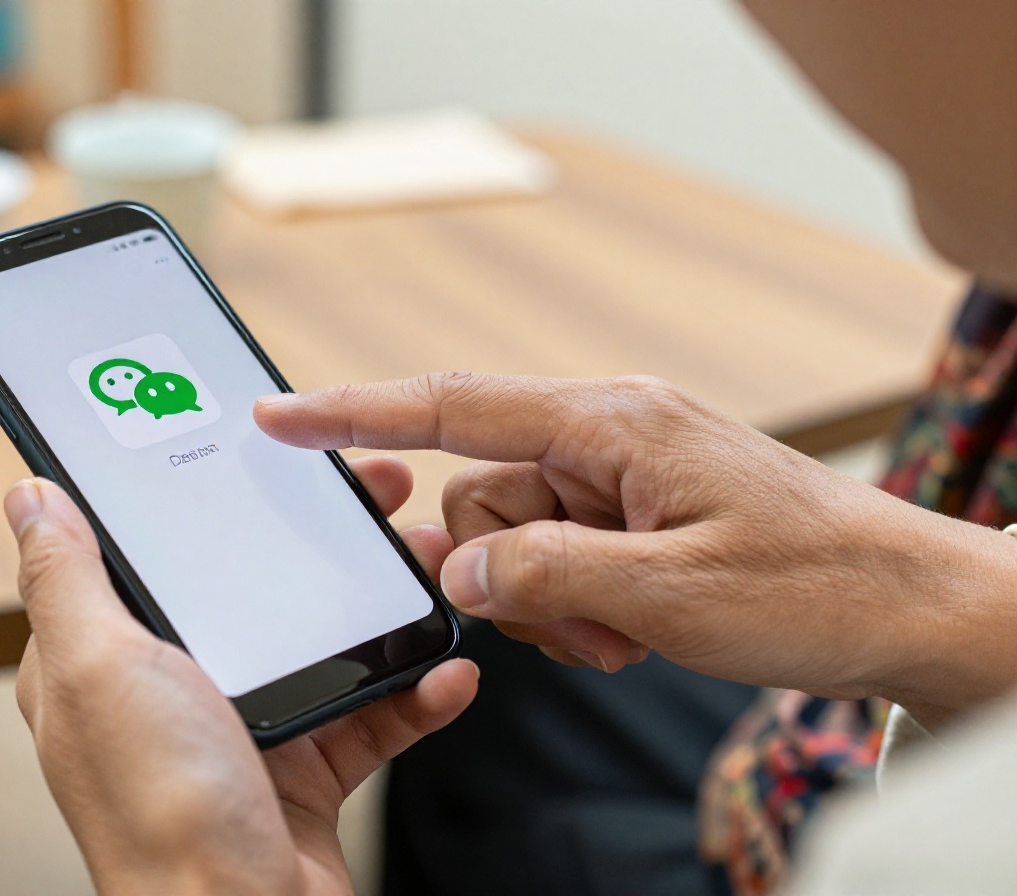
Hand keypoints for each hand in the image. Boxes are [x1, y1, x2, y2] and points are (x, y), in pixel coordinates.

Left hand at [5, 457, 476, 895]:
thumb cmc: (161, 815)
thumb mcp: (97, 669)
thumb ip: (65, 579)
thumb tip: (30, 497)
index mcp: (102, 663)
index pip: (146, 554)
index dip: (199, 495)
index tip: (258, 450)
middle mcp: (166, 696)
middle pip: (246, 586)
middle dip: (316, 538)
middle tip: (374, 495)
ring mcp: (238, 735)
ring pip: (316, 642)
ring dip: (378, 605)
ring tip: (425, 565)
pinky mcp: (302, 777)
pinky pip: (365, 715)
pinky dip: (410, 692)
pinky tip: (443, 670)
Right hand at [255, 373, 1016, 726]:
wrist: (912, 610)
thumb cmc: (818, 584)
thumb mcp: (669, 594)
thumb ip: (546, 575)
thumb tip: (459, 570)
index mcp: (609, 421)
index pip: (453, 407)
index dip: (354, 413)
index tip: (280, 416)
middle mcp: (607, 433)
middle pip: (480, 495)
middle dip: (506, 571)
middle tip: (582, 626)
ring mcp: (623, 474)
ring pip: (517, 536)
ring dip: (550, 601)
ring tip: (628, 634)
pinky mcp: (637, 512)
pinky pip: (559, 556)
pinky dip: (578, 604)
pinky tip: (636, 630)